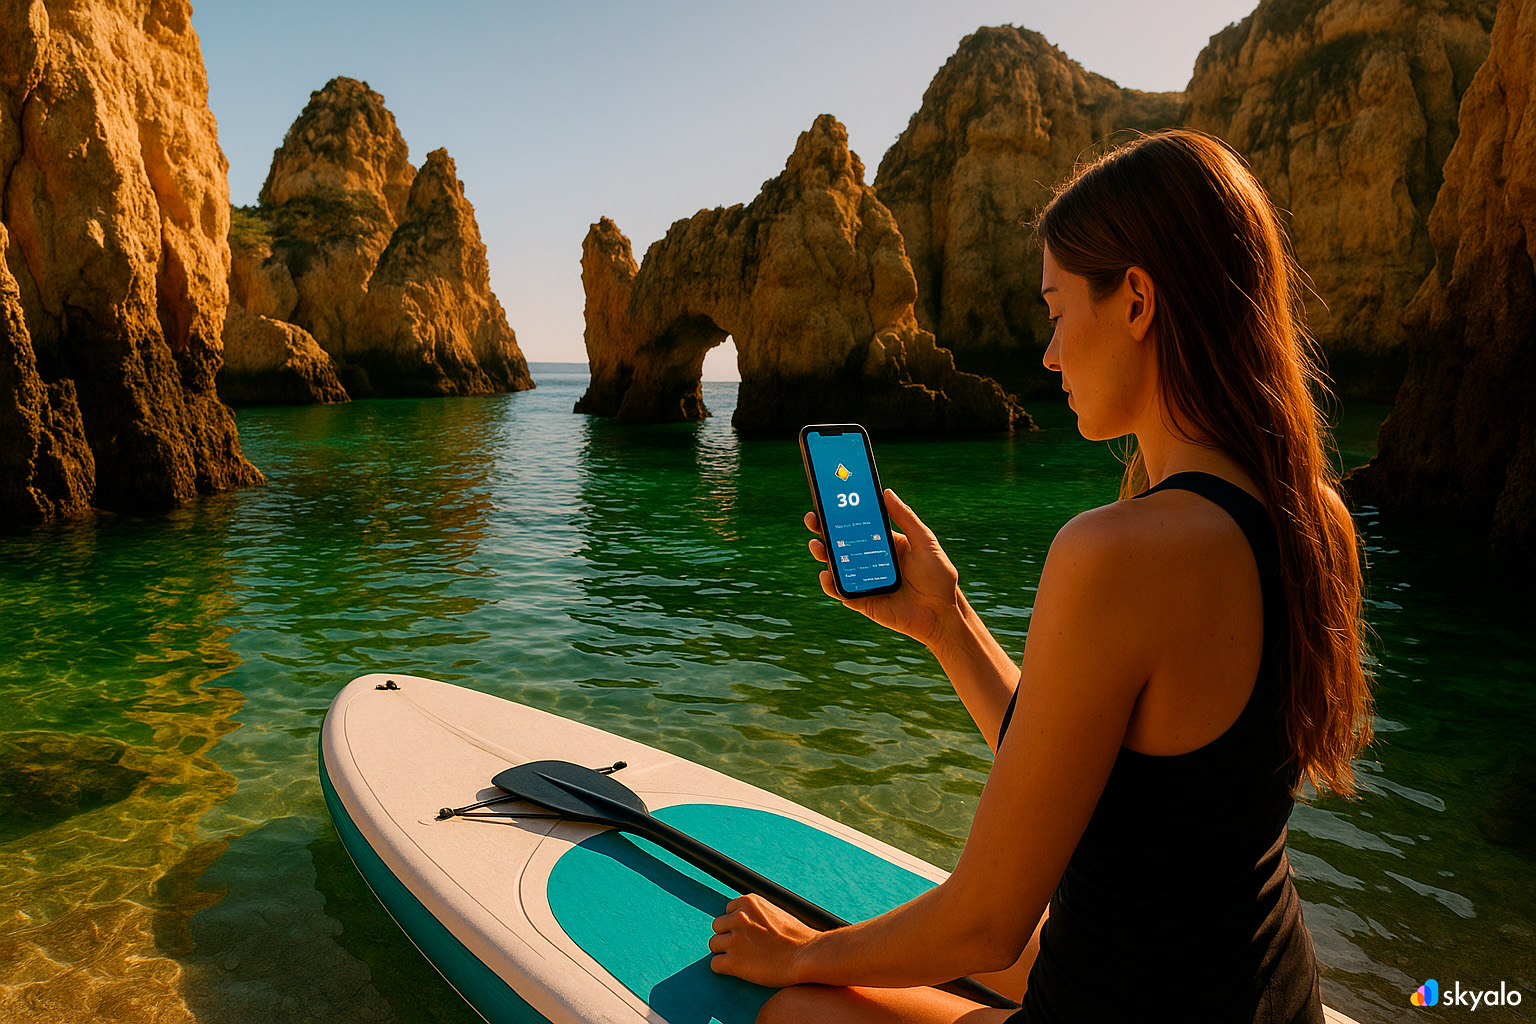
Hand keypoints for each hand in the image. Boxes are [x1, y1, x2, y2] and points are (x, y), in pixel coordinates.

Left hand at [708, 893, 818, 987]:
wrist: (807, 956)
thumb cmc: (798, 937)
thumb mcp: (775, 912)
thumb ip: (756, 914)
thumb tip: (742, 922)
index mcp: (749, 902)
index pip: (728, 911)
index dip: (737, 924)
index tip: (748, 934)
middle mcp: (739, 917)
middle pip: (718, 926)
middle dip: (728, 936)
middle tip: (745, 947)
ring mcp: (735, 939)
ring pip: (714, 944)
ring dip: (725, 951)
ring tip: (744, 959)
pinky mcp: (733, 962)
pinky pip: (715, 964)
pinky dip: (724, 968)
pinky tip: (738, 969)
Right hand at [805, 490, 960, 647]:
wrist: (941, 614)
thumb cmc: (938, 577)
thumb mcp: (925, 542)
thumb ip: (906, 518)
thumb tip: (887, 492)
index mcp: (884, 543)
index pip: (858, 524)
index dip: (841, 513)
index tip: (828, 499)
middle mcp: (870, 560)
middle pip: (841, 542)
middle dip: (823, 530)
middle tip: (813, 519)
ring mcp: (864, 580)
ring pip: (836, 564)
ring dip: (822, 553)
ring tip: (817, 545)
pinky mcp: (861, 600)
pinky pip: (840, 591)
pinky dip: (830, 583)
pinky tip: (827, 573)